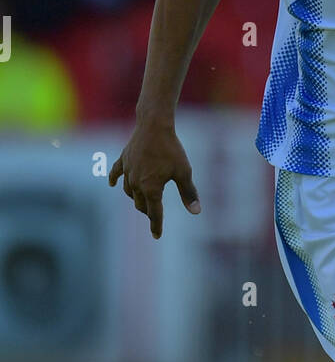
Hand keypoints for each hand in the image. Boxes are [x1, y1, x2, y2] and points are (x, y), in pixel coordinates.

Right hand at [109, 120, 200, 238]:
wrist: (154, 125)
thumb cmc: (172, 149)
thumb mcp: (184, 172)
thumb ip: (188, 193)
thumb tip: (196, 212)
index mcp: (151, 188)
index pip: (154, 213)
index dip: (156, 225)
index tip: (157, 235)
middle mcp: (136, 183)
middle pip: (140, 204)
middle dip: (148, 211)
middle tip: (155, 214)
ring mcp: (128, 172)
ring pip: (129, 192)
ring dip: (136, 198)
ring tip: (143, 200)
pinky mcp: (123, 160)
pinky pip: (116, 173)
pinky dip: (115, 179)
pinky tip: (112, 184)